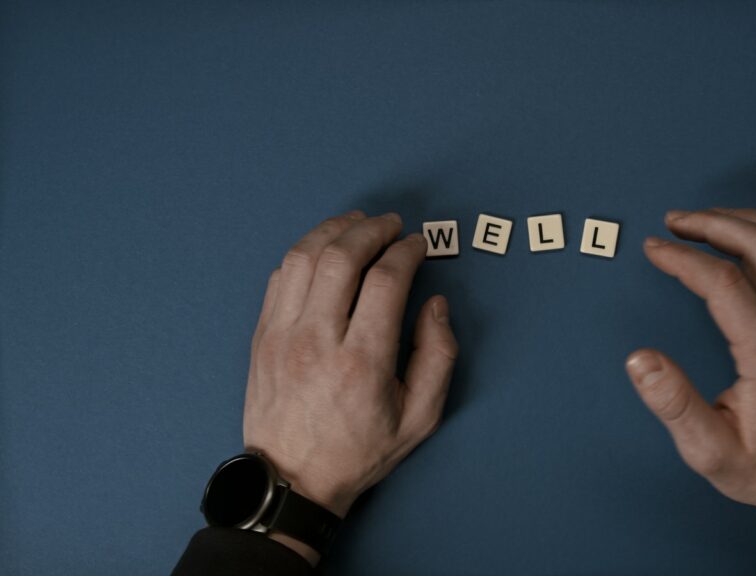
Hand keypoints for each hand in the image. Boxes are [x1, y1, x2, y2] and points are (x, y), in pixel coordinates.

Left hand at [243, 210, 457, 558]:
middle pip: (342, 257)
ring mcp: (283, 335)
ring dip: (334, 231)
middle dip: (372, 230)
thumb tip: (435, 304)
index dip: (407, 252)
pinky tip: (324, 249)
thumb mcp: (419, 418)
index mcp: (362, 361)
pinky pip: (280, 276)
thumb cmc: (358, 450)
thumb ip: (438, 357)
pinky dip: (304, 252)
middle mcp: (318, 340)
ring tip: (357, 224)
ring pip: (304, 257)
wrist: (291, 480)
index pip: (386, 281)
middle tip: (391, 226)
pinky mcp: (262, 335)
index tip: (419, 246)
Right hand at [625, 208, 755, 527]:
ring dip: (743, 221)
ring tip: (703, 220)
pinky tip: (740, 239)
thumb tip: (640, 359)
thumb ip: (673, 403)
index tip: (653, 250)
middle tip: (673, 222)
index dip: (683, 259)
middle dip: (711, 223)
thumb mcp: (709, 450)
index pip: (724, 283)